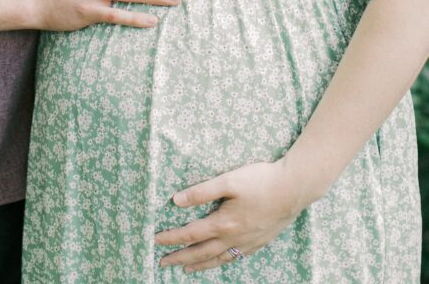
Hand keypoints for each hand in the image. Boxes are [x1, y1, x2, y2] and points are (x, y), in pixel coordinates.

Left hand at [155, 159, 304, 271]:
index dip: (172, 238)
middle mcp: (234, 238)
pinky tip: (219, 261)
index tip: (155, 241)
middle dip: (180, 257)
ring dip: (199, 265)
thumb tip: (176, 201)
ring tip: (186, 269)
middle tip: (163, 263)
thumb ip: (202, 191)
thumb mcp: (228, 180)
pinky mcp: (259, 242)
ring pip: (218, 259)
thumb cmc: (261, 180)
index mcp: (224, 223)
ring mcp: (248, 242)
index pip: (191, 234)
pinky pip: (235, 257)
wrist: (294, 189)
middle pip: (201, 252)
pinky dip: (221, 262)